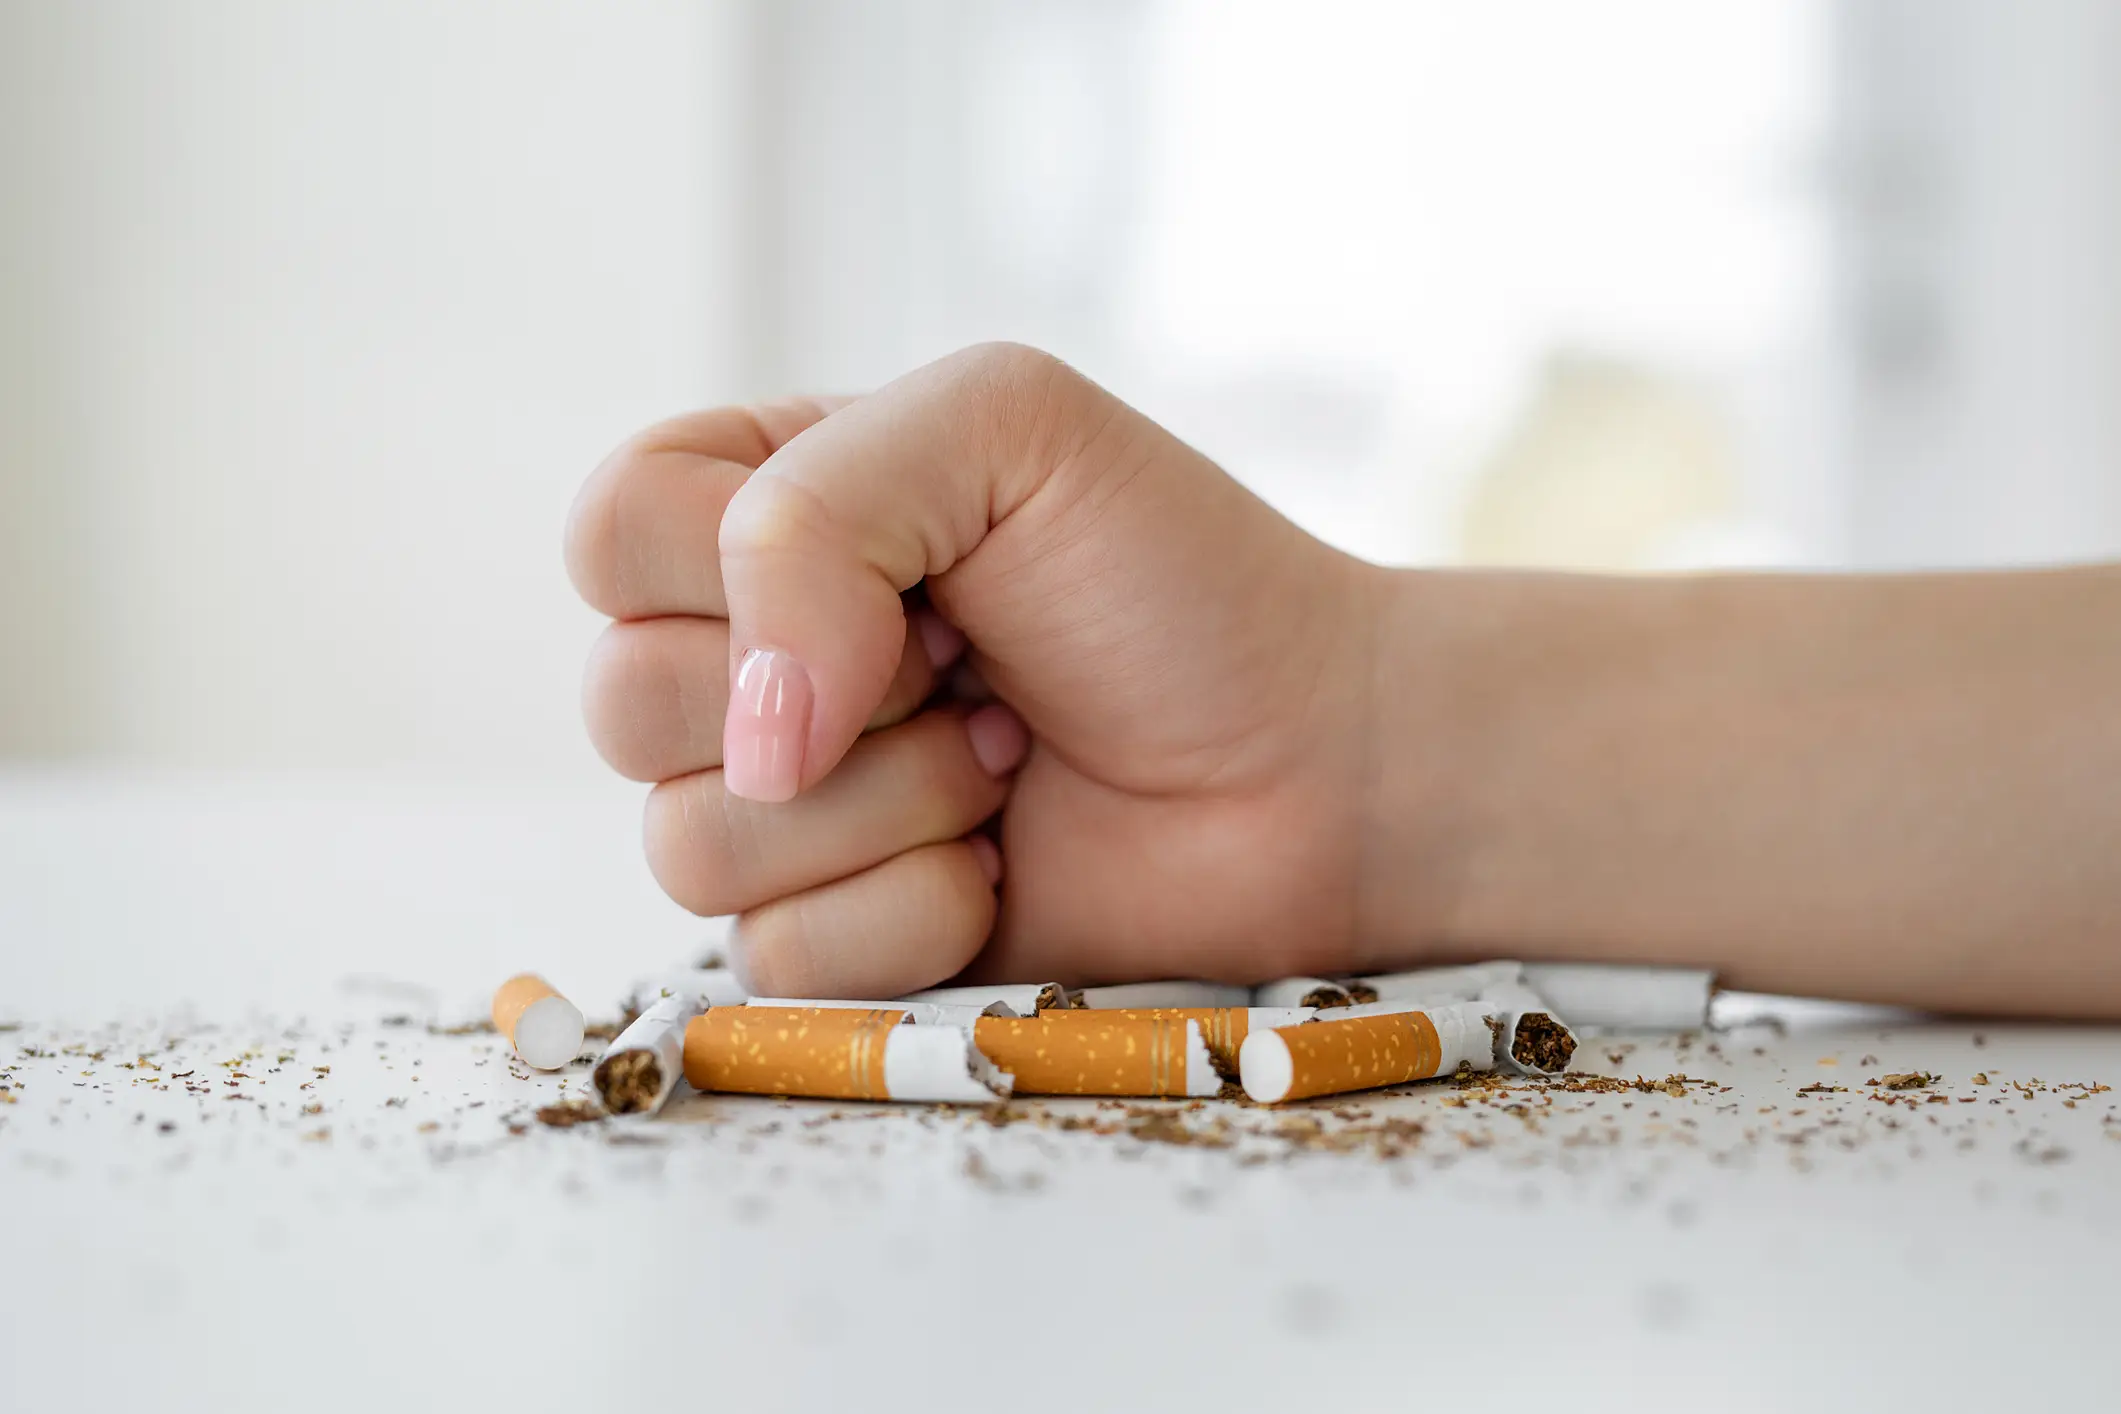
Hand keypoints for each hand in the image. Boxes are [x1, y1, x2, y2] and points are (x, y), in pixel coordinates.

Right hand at [566, 343, 1388, 996]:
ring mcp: (790, 809)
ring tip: (1003, 760)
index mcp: (766, 513)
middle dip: (833, 694)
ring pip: (690, 844)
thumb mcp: (999, 428)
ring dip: (885, 804)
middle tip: (973, 664)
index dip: (729, 564)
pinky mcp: (840, 936)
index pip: (607, 531)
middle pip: (623, 704)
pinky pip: (775, 954)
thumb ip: (812, 512)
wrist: (1315, 763)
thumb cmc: (1178, 581)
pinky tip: (1002, 864)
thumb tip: (751, 734)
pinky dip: (912, 911)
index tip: (906, 568)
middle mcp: (755, 660)